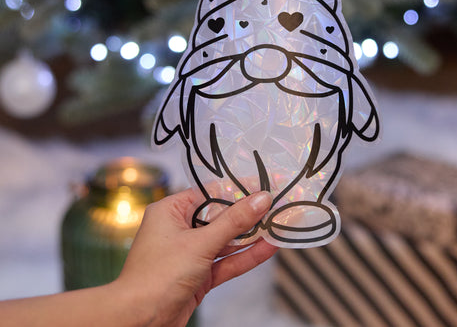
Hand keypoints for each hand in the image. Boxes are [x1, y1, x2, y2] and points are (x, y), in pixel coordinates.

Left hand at [116, 189, 276, 326]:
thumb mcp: (200, 243)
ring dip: (250, 236)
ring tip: (278, 224)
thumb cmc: (156, 277)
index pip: (210, 193)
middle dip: (248, 214)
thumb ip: (233, 222)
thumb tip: (260, 199)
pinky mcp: (198, 276)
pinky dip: (245, 257)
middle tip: (275, 205)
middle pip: (220, 217)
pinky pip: (225, 262)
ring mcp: (189, 254)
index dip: (237, 189)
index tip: (262, 184)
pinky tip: (267, 248)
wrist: (138, 322)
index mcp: (171, 211)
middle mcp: (179, 229)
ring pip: (225, 241)